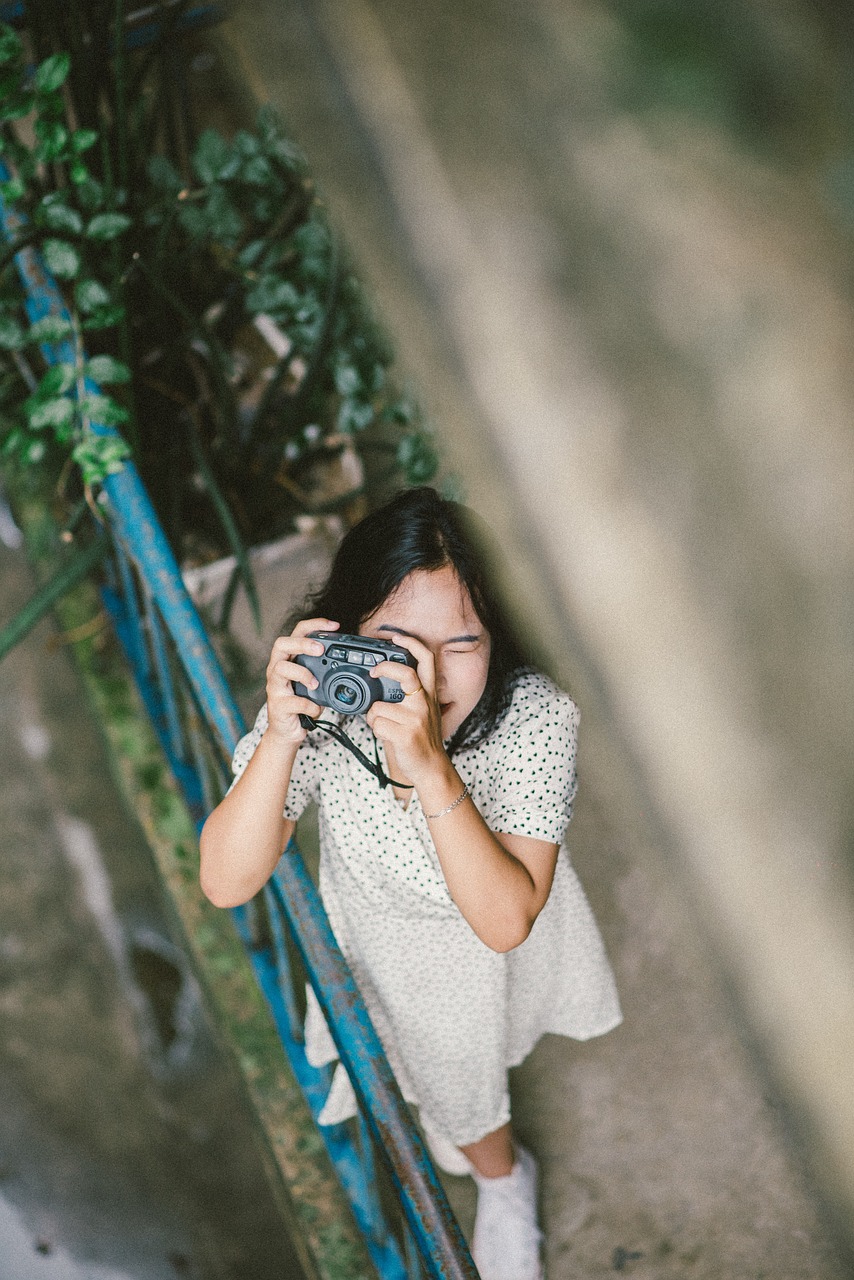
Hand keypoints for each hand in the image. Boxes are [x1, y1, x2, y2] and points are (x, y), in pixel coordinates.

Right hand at [264, 618, 338, 744]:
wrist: (286, 732)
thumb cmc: (300, 704)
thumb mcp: (313, 684)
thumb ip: (323, 671)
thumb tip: (349, 664)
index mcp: (288, 660)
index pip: (296, 633)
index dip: (314, 625)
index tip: (334, 626)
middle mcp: (277, 670)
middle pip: (282, 644)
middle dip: (302, 643)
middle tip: (320, 650)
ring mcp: (274, 687)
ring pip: (281, 668)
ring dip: (303, 673)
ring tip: (315, 684)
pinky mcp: (277, 705)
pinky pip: (293, 701)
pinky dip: (309, 704)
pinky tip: (316, 708)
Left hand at [365, 633, 446, 783]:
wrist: (432, 767)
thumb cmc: (422, 739)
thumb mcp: (422, 711)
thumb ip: (408, 695)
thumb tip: (379, 682)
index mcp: (428, 693)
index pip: (426, 660)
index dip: (411, 644)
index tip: (396, 637)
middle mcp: (424, 702)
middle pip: (405, 673)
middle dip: (384, 668)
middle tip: (373, 672)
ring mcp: (416, 718)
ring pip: (379, 706)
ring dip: (373, 716)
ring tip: (382, 724)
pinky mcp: (406, 734)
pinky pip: (377, 724)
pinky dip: (374, 729)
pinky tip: (384, 734)